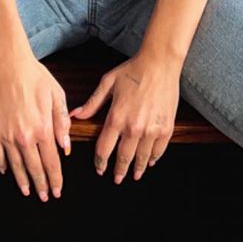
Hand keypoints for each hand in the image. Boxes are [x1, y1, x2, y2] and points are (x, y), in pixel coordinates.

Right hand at [0, 53, 70, 200]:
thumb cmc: (36, 78)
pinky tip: (5, 171)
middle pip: (34, 169)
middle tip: (45, 196)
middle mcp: (24, 137)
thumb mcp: (57, 96)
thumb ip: (62, 123)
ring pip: (16, 166)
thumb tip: (65, 147)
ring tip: (26, 191)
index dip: (55, 179)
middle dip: (41, 185)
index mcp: (43, 129)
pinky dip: (1, 165)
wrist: (9, 66)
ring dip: (22, 181)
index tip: (58, 190)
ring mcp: (6, 136)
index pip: (51, 162)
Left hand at [69, 52, 179, 182]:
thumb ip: (92, 103)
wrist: (160, 63)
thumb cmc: (133, 70)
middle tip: (117, 178)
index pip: (104, 149)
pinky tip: (150, 161)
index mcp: (116, 117)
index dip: (100, 162)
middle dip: (118, 171)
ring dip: (136, 169)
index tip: (99, 168)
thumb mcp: (108, 83)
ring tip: (134, 175)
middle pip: (123, 158)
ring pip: (141, 158)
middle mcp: (133, 128)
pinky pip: (158, 150)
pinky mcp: (166, 128)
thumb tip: (76, 116)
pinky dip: (153, 158)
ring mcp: (151, 130)